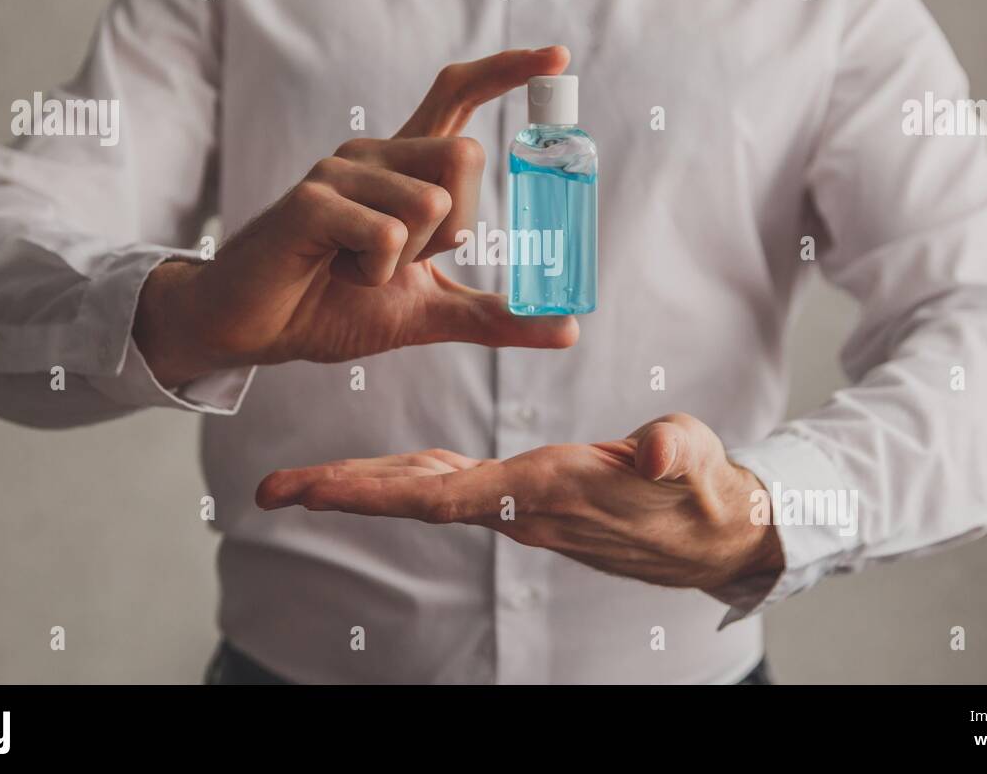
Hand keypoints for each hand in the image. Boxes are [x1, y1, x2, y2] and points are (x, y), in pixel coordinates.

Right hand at [135, 46, 577, 385]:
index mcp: (404, 168)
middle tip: (402, 258)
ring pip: (434, 204)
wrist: (257, 330)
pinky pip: (389, 236)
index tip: (558, 56)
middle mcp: (376, 154)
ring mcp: (341, 170)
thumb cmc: (333, 305)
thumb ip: (496, 316)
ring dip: (408, 260)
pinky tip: (335, 270)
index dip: (508, 71)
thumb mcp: (429, 312)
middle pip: (467, 158)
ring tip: (357, 267)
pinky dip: (375, 273)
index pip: (457, 95)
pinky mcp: (313, 200)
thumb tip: (569, 330)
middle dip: (456, 228)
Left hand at [255, 412, 784, 593]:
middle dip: (344, 493)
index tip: (314, 491)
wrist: (715, 533)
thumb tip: (649, 455)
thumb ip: (673, 454)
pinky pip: (458, 487)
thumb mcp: (697, 463)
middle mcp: (522, 506)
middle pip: (417, 500)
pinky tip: (391, 469)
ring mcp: (523, 505)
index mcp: (548, 491)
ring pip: (431, 493)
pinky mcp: (532, 495)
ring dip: (368, 486)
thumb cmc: (703, 492)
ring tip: (305, 482)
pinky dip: (414, 477)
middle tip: (272, 489)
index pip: (447, 496)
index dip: (377, 492)